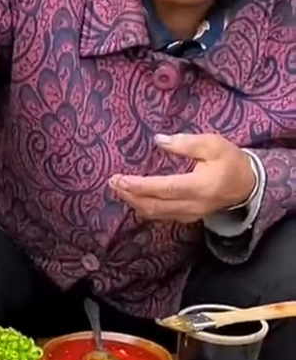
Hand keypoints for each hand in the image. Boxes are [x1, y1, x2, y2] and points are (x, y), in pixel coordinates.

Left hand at [109, 134, 255, 222]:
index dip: (140, 185)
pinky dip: (144, 207)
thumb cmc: (230, 161)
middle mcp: (192, 206)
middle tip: (112, 182)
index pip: (164, 188)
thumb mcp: (213, 144)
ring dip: (134, 202)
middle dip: (130, 195)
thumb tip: (159, 140)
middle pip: (154, 206)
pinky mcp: (186, 218)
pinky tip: (134, 197)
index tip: (120, 178)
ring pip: (155, 213)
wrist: (247, 186)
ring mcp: (189, 215)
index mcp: (199, 187)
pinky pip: (160, 216)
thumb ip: (186, 143)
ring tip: (118, 188)